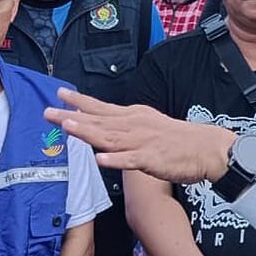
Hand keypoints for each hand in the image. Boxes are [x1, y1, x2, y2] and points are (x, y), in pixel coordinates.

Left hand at [44, 89, 236, 183]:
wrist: (207, 147)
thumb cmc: (179, 139)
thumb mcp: (150, 125)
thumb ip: (126, 127)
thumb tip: (105, 129)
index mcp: (134, 117)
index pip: (102, 107)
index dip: (79, 102)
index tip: (59, 94)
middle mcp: (134, 126)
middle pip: (98, 121)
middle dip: (72, 116)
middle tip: (48, 112)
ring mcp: (142, 142)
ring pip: (110, 137)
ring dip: (88, 132)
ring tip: (68, 127)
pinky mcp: (152, 159)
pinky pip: (130, 160)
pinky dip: (115, 160)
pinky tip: (100, 159)